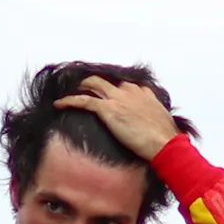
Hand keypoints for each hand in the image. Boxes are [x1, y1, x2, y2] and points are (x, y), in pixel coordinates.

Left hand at [56, 77, 177, 160]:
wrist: (165, 144)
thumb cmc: (165, 137)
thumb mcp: (160, 119)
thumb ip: (151, 114)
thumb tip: (149, 121)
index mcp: (141, 92)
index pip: (121, 84)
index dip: (109, 87)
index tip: (100, 91)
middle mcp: (128, 91)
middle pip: (104, 80)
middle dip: (90, 82)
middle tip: (78, 87)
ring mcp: (117, 98)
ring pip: (92, 84)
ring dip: (78, 86)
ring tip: (66, 91)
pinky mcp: (108, 109)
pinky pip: (83, 100)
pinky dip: (69, 100)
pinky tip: (58, 103)